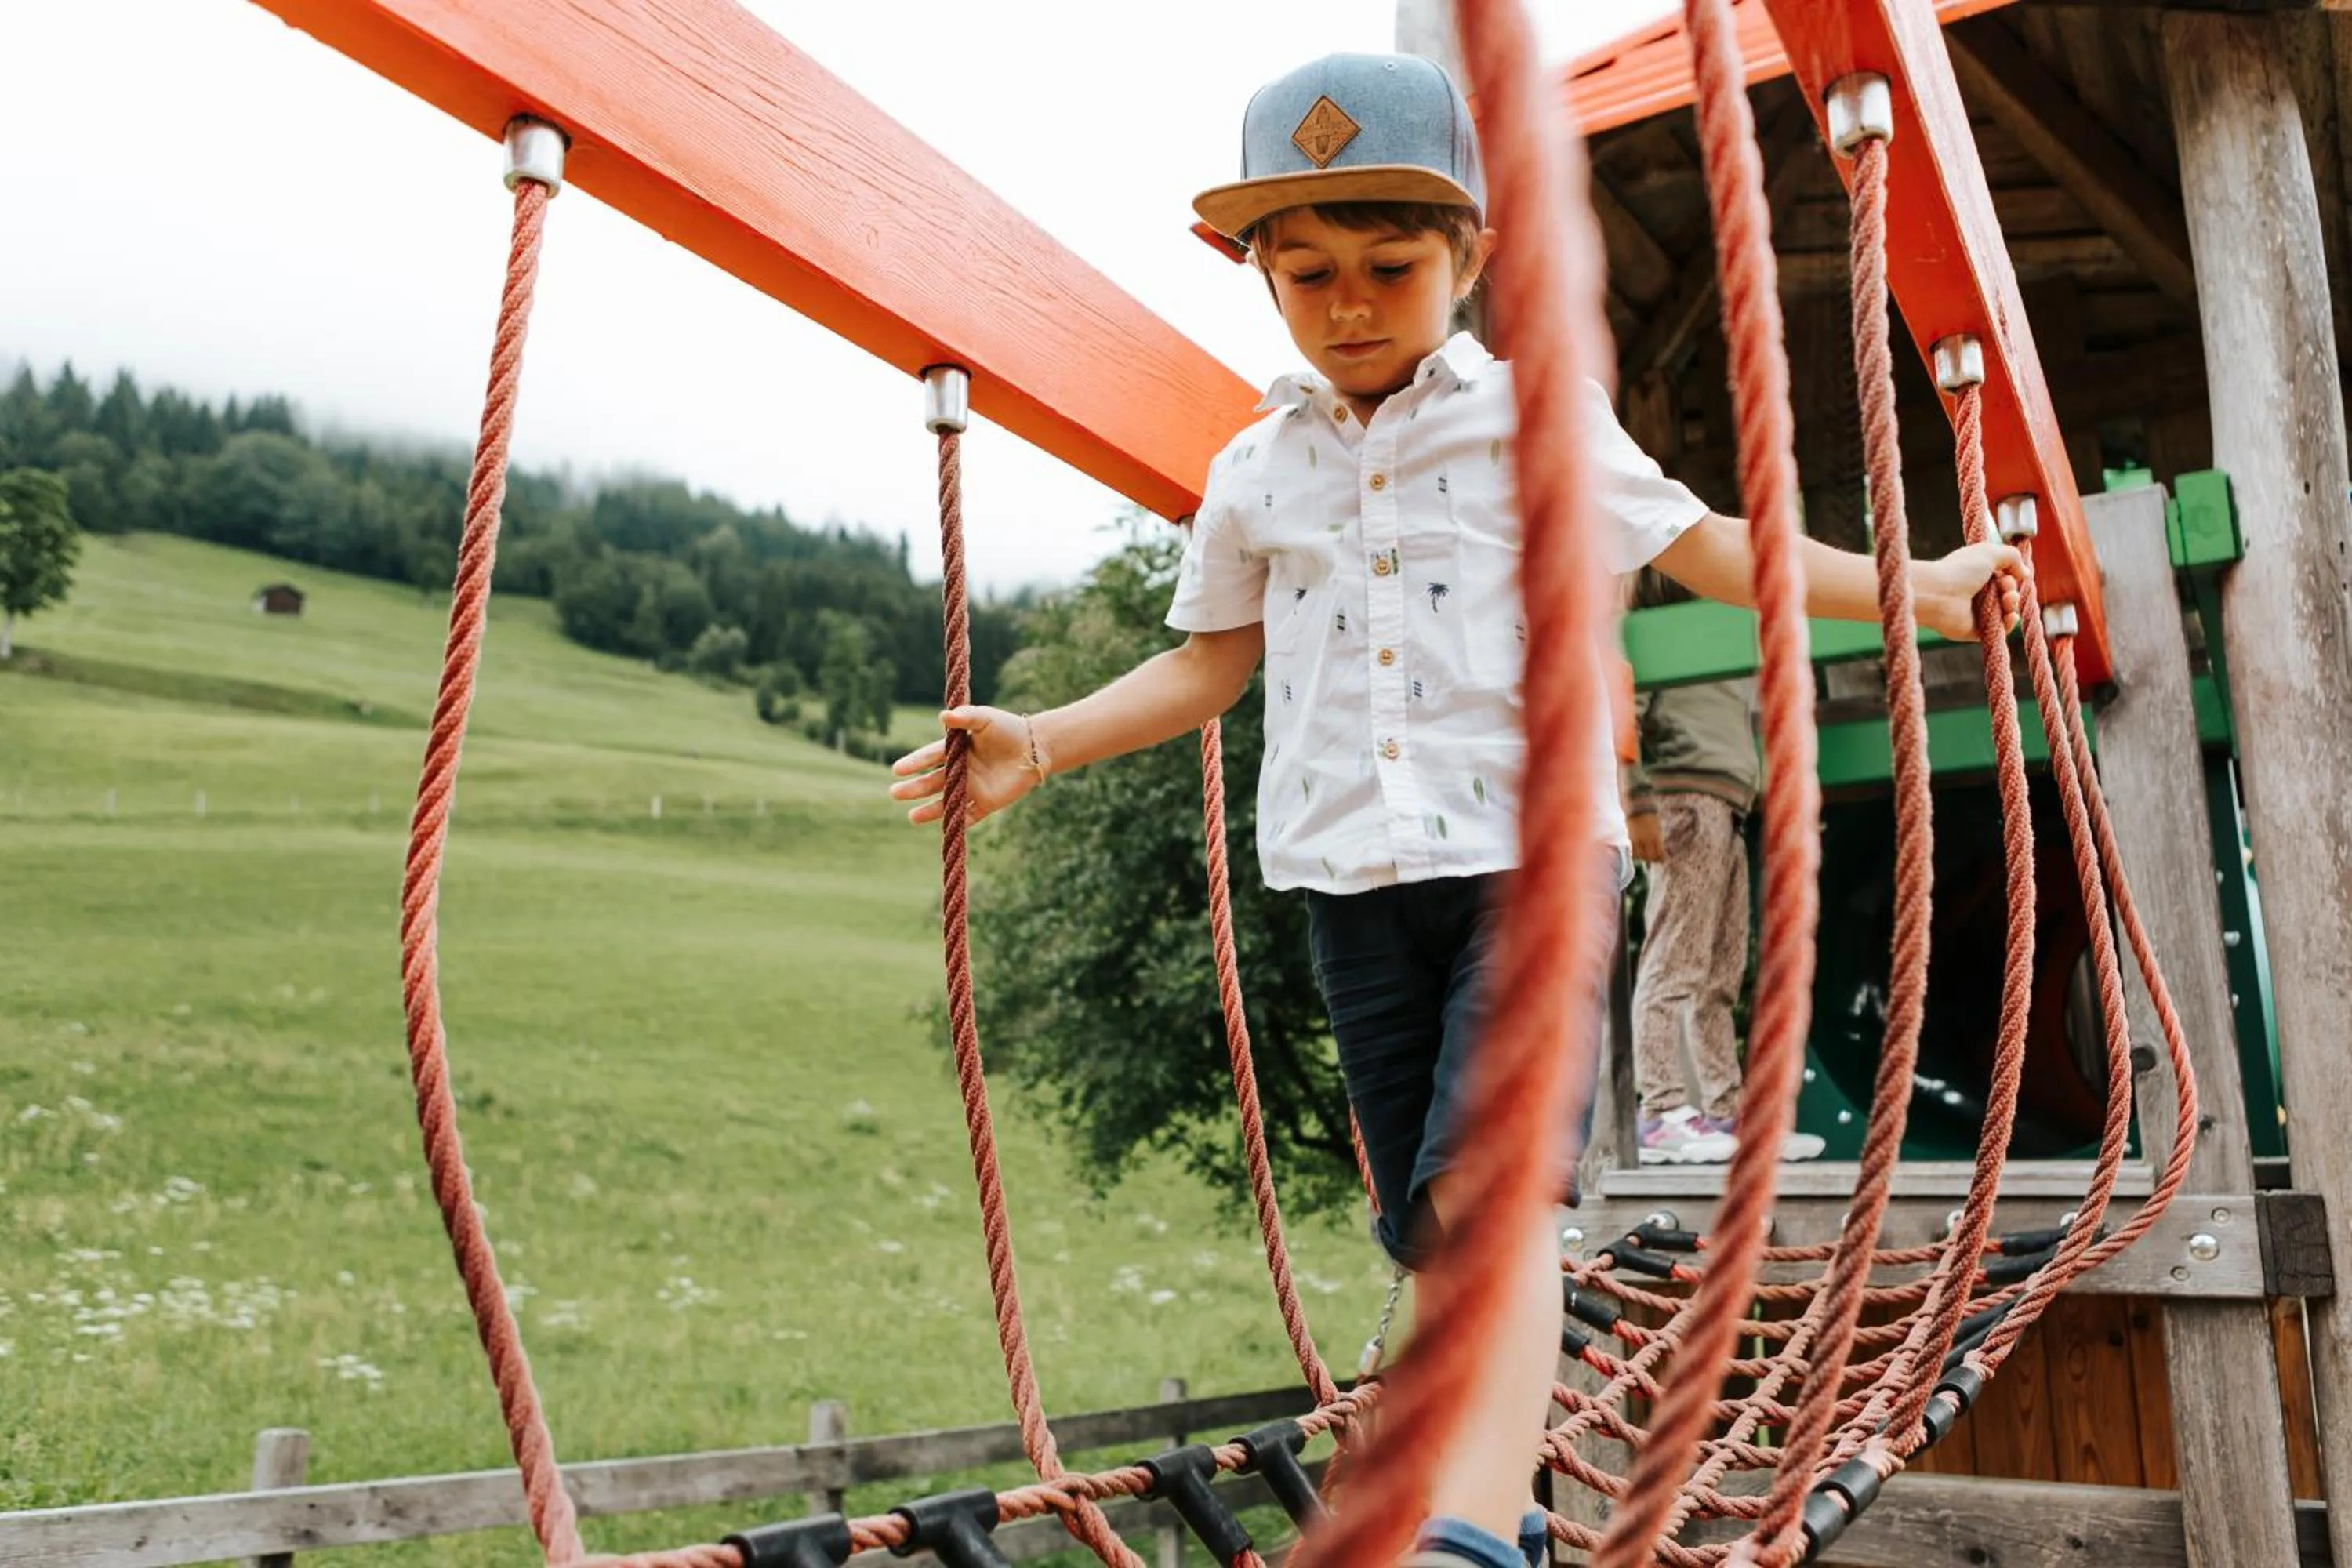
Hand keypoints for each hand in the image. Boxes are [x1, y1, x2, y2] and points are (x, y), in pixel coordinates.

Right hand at [889, 706, 1047, 825]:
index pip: (931, 757)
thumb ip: (966, 718)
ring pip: (946, 802)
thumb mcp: (985, 719)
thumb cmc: (1008, 729)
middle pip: (933, 782)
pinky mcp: (987, 803)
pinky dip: (959, 823)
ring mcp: (972, 788)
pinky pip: (970, 816)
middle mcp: (960, 771)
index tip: (897, 770)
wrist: (1035, 747)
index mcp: (956, 750)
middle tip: (894, 793)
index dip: (914, 763)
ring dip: (929, 810)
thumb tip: (943, 716)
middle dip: (914, 788)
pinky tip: (945, 828)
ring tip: (911, 817)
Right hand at [1628, 811, 1665, 863]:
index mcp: (1657, 837)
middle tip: (1656, 860)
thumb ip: (1658, 839)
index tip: (1663, 860)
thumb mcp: (1657, 829)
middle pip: (1651, 856)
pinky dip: (1636, 856)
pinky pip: (1634, 852)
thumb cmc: (1650, 818)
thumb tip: (1661, 850)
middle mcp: (1648, 840)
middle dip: (1654, 860)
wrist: (1639, 808)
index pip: (1660, 853)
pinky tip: (1638, 855)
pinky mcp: (1631, 839)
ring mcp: (1639, 840)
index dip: (1662, 858)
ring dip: (1645, 859)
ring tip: (1647, 858)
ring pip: (1642, 856)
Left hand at [1912, 542, 2024, 642]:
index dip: (2011, 576)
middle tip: (2004, 587)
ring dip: (2012, 604)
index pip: (2003, 578)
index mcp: (1977, 574)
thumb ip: (2012, 556)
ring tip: (2007, 599)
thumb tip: (2025, 573)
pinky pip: (2000, 629)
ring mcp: (1976, 612)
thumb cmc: (1960, 570)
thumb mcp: (1990, 552)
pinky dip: (2008, 623)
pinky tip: (2009, 616)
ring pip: (2007, 611)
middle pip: (2007, 594)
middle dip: (2012, 590)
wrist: (1938, 595)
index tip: (2009, 574)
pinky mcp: (1976, 630)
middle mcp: (1976, 593)